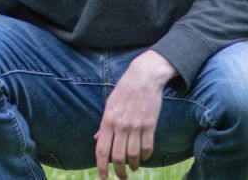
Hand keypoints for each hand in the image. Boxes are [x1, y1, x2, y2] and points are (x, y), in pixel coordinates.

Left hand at [94, 50, 176, 179]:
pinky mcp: (150, 124)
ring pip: (133, 155)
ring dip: (133, 165)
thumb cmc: (124, 91)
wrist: (143, 77)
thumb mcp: (109, 105)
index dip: (101, 166)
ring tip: (133, 168)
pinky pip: (147, 146)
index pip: (102, 149)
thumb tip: (97, 140)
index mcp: (108, 120)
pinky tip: (143, 157)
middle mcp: (121, 125)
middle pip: (118, 156)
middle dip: (119, 171)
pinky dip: (145, 156)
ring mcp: (136, 125)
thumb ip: (104, 125)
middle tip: (121, 177)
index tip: (103, 177)